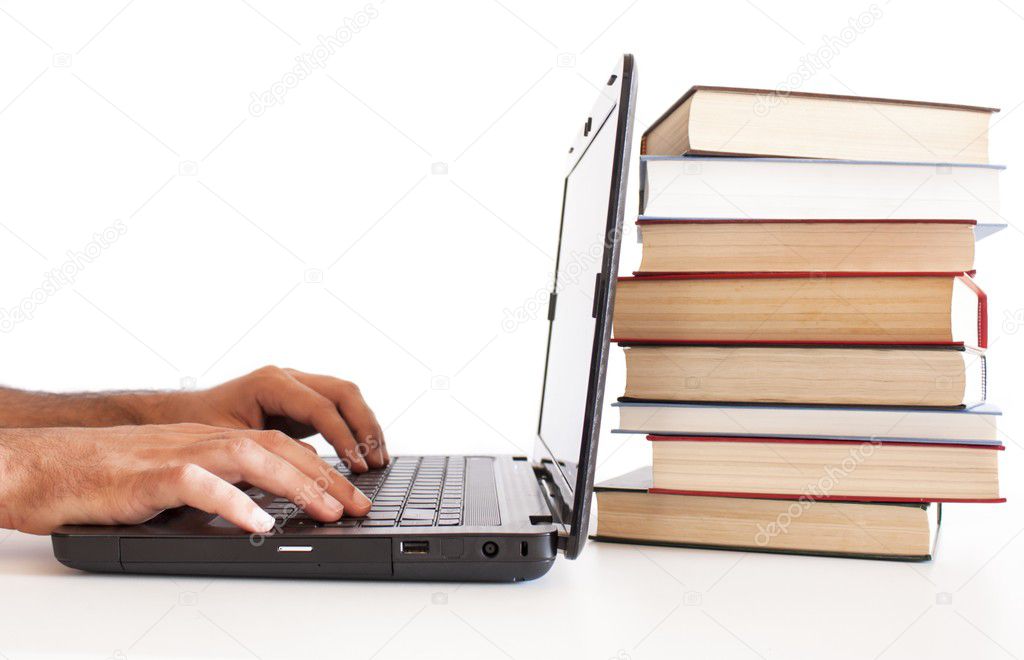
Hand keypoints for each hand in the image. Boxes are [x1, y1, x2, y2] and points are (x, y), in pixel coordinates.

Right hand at [0, 424, 372, 534]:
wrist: (46, 466)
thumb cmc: (108, 477)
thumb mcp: (176, 479)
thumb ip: (217, 486)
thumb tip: (263, 511)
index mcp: (212, 440)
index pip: (281, 446)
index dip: (321, 469)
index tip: (352, 496)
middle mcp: (203, 439)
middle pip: (279, 448)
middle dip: (326, 477)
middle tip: (358, 506)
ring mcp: (177, 453)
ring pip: (250, 457)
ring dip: (296, 484)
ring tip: (328, 512)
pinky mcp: (148, 475)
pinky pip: (199, 484)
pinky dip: (233, 502)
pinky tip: (261, 524)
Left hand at [144, 366, 387, 471]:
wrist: (174, 419)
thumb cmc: (190, 432)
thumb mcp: (225, 446)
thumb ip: (265, 456)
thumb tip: (306, 473)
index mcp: (269, 383)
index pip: (322, 407)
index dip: (344, 438)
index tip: (357, 467)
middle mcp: (286, 377)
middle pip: (344, 392)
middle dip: (365, 428)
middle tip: (376, 464)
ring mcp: (294, 386)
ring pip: (346, 397)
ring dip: (366, 427)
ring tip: (377, 461)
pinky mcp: (298, 401)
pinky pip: (337, 408)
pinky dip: (354, 429)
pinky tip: (361, 455)